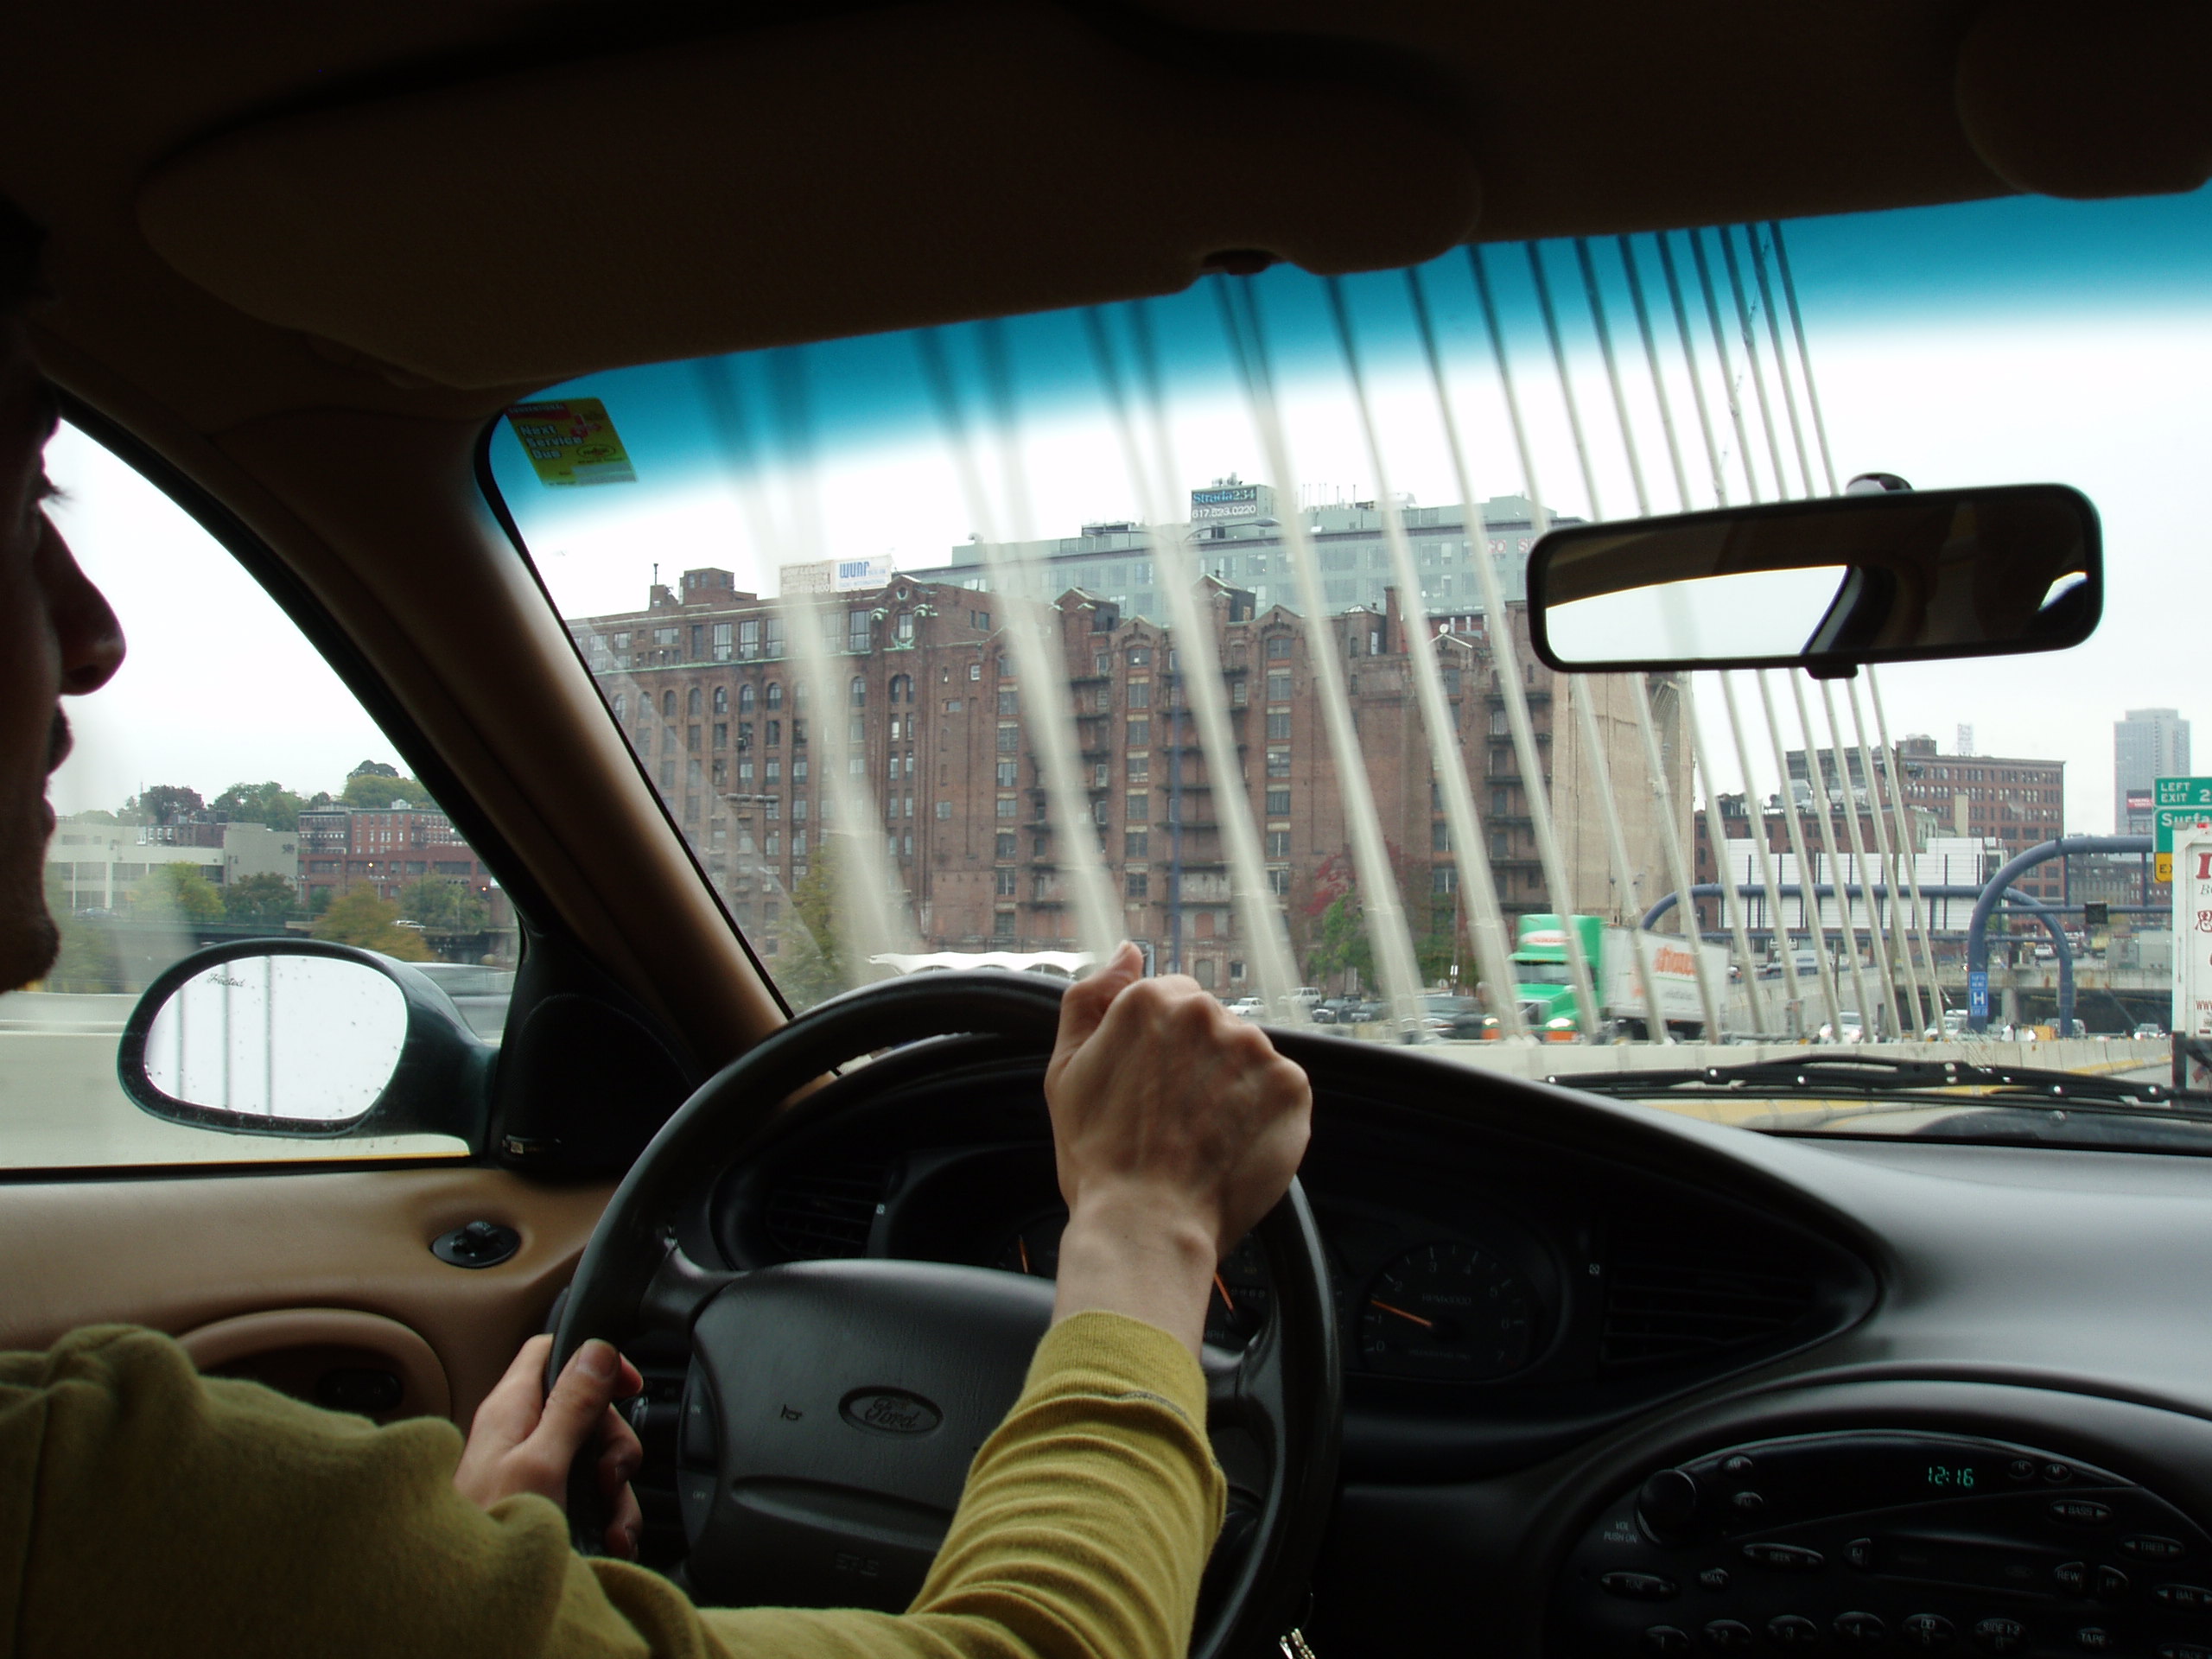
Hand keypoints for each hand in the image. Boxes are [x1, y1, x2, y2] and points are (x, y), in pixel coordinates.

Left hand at [454, 1334, 645, 1558]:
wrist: (465, 1610)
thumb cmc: (490, 1535)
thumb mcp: (540, 1463)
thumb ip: (570, 1406)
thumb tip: (596, 1349)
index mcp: (511, 1411)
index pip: (552, 1352)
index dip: (594, 1359)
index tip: (626, 1386)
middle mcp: (521, 1437)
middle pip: (588, 1410)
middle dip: (613, 1444)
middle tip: (607, 1476)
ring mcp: (533, 1474)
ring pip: (595, 1459)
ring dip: (616, 1492)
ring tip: (609, 1526)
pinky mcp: (545, 1507)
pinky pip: (590, 1497)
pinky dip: (608, 1518)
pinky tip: (608, 1541)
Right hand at [1044, 942, 1312, 1355]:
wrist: (1147, 1225)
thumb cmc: (1099, 1157)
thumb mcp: (1065, 1071)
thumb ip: (1090, 998)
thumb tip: (1128, 952)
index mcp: (1149, 1000)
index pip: (1170, 1001)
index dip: (1159, 1050)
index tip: (1149, 1090)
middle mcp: (1206, 1013)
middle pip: (1211, 1026)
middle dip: (1197, 1064)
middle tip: (1172, 1119)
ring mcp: (1254, 1048)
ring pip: (1245, 1057)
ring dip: (1230, 1087)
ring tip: (1202, 1137)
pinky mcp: (1290, 1086)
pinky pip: (1277, 1088)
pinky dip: (1260, 1113)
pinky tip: (1231, 1144)